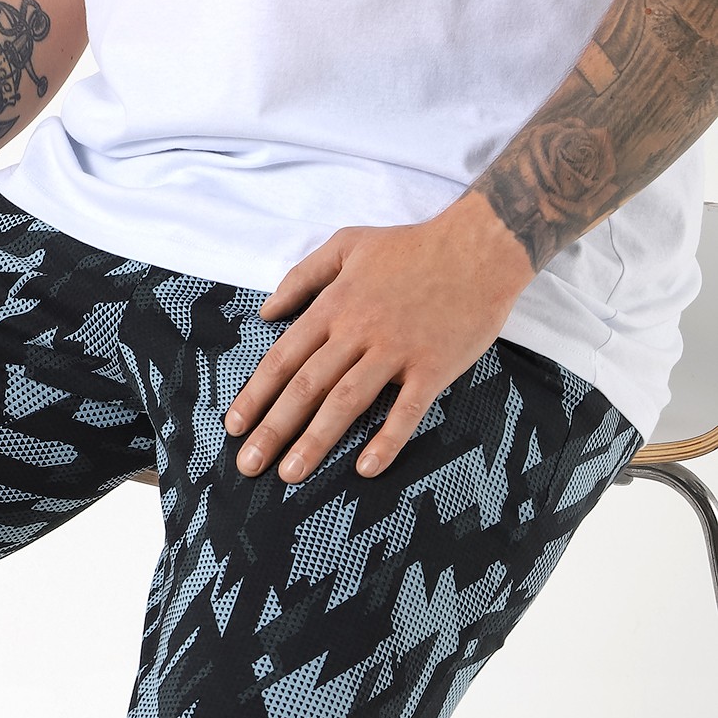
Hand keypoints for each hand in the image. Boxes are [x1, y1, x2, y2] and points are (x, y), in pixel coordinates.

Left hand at [223, 194, 534, 484]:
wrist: (482, 244)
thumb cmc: (413, 246)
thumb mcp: (348, 244)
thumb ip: (303, 276)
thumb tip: (266, 310)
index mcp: (336, 305)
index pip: (284, 358)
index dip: (256, 395)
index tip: (234, 427)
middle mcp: (359, 331)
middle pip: (307, 387)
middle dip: (273, 429)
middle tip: (249, 465)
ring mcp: (397, 350)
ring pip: (346, 402)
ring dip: (315, 441)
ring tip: (290, 474)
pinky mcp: (433, 366)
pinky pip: (406, 410)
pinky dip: (387, 440)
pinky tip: (366, 469)